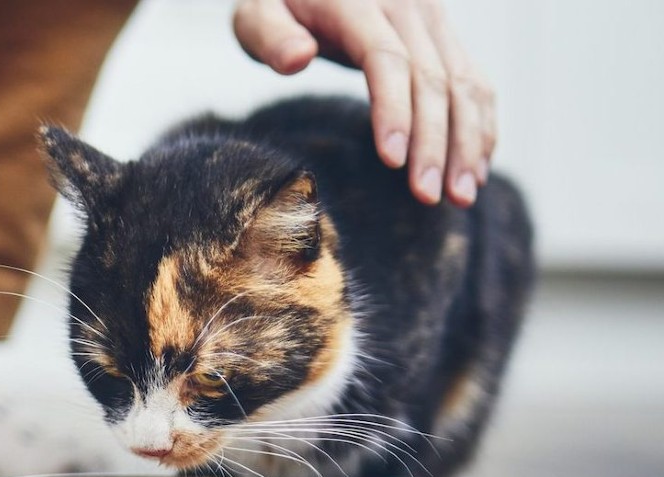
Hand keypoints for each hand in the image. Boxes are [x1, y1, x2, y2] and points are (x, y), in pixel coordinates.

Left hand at [233, 0, 494, 206]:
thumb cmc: (275, 4)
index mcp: (358, 2)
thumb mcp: (257, 14)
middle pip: (432, 78)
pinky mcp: (443, 37)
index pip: (387, 59)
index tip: (393, 161)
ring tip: (461, 196)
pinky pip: (474, 81)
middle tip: (427, 196)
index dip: (394, 110)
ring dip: (467, 141)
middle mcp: (407, 6)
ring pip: (465, 83)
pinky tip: (475, 169)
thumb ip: (271, 36)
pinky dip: (480, 126)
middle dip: (434, 142)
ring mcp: (431, 20)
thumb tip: (297, 58)